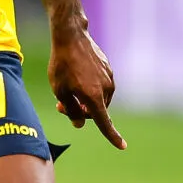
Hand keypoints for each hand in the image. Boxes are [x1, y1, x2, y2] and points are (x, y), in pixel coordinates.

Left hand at [48, 28, 124, 149]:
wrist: (71, 36)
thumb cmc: (62, 64)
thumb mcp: (60, 91)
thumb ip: (71, 110)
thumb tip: (80, 123)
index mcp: (94, 97)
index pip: (104, 122)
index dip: (112, 136)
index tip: (122, 146)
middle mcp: (106, 89)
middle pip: (96, 111)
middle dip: (80, 112)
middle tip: (61, 107)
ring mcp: (109, 77)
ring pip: (98, 98)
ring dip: (84, 99)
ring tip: (66, 90)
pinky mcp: (108, 68)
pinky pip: (100, 85)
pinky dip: (89, 87)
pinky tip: (75, 77)